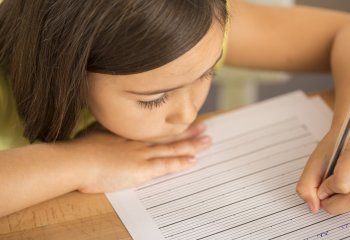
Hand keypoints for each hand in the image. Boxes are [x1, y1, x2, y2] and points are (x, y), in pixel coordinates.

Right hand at [65, 123, 210, 192]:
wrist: (76, 160)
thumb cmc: (81, 148)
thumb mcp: (95, 131)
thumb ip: (105, 130)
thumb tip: (107, 127)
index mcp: (129, 132)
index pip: (155, 129)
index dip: (170, 126)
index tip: (183, 120)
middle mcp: (139, 140)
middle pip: (168, 136)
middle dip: (188, 132)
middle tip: (204, 128)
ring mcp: (142, 154)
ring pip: (172, 148)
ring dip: (191, 145)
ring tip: (207, 141)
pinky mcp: (142, 169)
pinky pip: (166, 166)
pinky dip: (180, 163)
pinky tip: (193, 161)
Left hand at [296, 130, 349, 213]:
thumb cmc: (333, 148)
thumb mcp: (314, 162)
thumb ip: (307, 185)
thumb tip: (314, 208)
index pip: (342, 184)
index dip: (326, 188)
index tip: (321, 183)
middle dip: (332, 203)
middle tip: (322, 196)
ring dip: (339, 205)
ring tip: (331, 192)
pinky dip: (347, 204)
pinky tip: (342, 192)